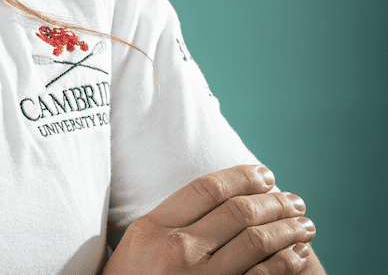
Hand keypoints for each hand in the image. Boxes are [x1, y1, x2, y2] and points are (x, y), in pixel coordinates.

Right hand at [103, 165, 316, 274]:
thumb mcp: (134, 245)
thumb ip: (164, 223)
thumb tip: (208, 199)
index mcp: (153, 227)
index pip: (205, 188)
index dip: (241, 176)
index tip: (264, 174)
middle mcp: (177, 249)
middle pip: (237, 211)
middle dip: (273, 201)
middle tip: (293, 199)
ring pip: (256, 242)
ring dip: (287, 229)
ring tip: (304, 224)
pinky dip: (285, 263)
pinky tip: (297, 255)